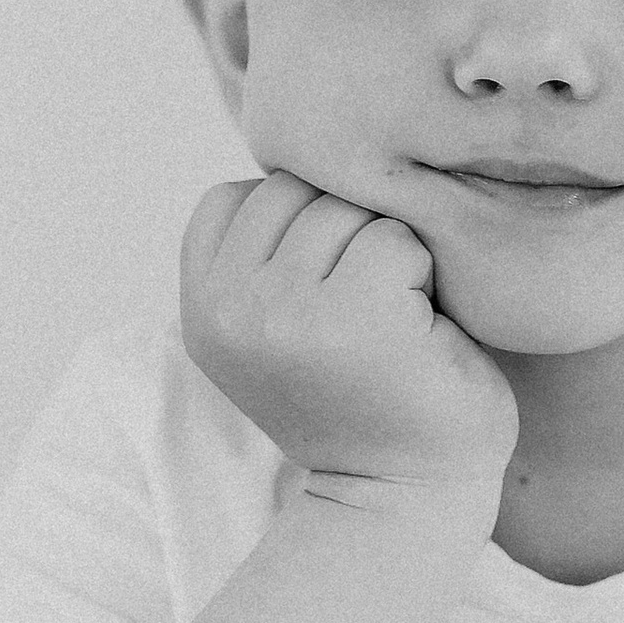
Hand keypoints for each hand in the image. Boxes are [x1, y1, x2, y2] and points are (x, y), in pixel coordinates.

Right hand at [179, 174, 516, 502]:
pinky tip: (415, 336)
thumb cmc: (362, 395)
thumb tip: (295, 126)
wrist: (406, 496)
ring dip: (387, 256)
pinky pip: (398, 237)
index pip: (240, 195)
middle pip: (297, 190)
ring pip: (348, 207)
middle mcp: (229, 310)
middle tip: (365, 318)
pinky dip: (423, 277)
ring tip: (388, 325)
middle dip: (346, 235)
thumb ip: (260, 247)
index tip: (321, 302)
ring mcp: (286, 313)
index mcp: (200, 306)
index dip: (298, 230)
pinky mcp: (355, 318)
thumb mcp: (276, 320)